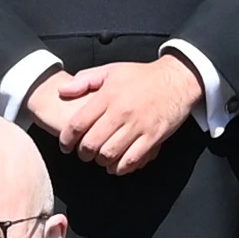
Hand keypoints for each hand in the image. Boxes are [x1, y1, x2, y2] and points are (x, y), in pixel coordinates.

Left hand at [29, 54, 202, 173]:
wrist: (177, 80)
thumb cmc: (142, 76)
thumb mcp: (111, 70)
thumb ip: (84, 80)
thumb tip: (62, 91)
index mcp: (108, 96)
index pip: (78, 123)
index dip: (67, 139)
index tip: (65, 145)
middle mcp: (121, 112)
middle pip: (92, 143)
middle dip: (83, 153)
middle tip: (83, 153)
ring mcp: (138, 126)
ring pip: (110, 154)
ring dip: (101, 161)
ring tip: (100, 158)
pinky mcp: (153, 137)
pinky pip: (132, 159)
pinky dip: (121, 167)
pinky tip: (117, 165)